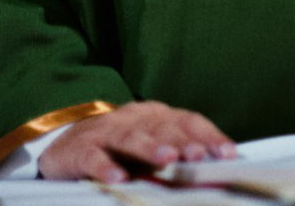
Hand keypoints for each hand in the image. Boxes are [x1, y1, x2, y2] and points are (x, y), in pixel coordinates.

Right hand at [37, 101, 235, 181]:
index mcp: (157, 116)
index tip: (229, 154)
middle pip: (162, 127)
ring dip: (150, 148)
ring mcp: (107, 131)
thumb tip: (218, 168)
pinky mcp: (81, 149)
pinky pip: (94, 157)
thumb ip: (179, 154)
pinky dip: (106, 167)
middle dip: (183, 141)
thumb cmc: (119, 150)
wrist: (65, 145)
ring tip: (167, 159)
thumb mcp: (150, 147)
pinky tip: (118, 178)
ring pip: (131, 137)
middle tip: (199, 156)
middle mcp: (135, 118)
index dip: (210, 136)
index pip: (188, 121)